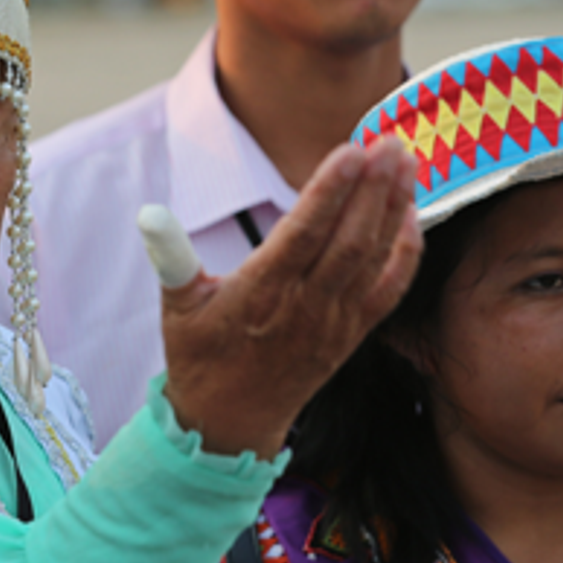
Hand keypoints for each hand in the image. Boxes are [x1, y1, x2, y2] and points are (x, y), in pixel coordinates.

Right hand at [155, 140, 421, 459]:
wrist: (230, 421)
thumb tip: (149, 214)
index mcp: (260, 294)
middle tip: (389, 141)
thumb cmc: (200, 356)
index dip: (330, 191)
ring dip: (393, 209)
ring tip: (406, 162)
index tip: (351, 150)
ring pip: (372, 259)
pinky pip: (388, 291)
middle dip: (373, 189)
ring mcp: (334, 322)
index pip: (303, 234)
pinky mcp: (352, 335)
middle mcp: (304, 307)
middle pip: (348, 241)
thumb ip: (169, 255)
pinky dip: (405, 254)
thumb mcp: (176, 305)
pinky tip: (413, 216)